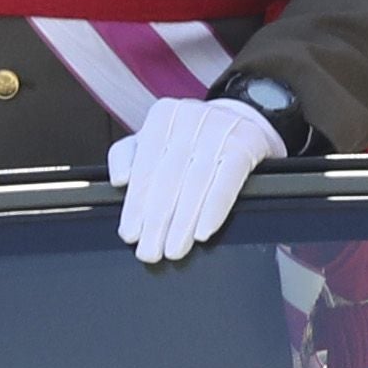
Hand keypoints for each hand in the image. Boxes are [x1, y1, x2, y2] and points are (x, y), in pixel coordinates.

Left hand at [109, 95, 284, 264]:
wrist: (241, 120)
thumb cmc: (191, 137)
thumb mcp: (154, 139)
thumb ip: (127, 157)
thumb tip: (120, 179)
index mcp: (162, 116)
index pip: (145, 166)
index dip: (136, 204)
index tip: (131, 233)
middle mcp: (190, 118)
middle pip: (169, 177)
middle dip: (157, 220)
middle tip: (150, 251)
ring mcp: (221, 129)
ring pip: (197, 182)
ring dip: (183, 222)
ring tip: (174, 249)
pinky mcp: (247, 142)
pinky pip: (228, 182)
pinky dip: (214, 210)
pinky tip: (203, 232)